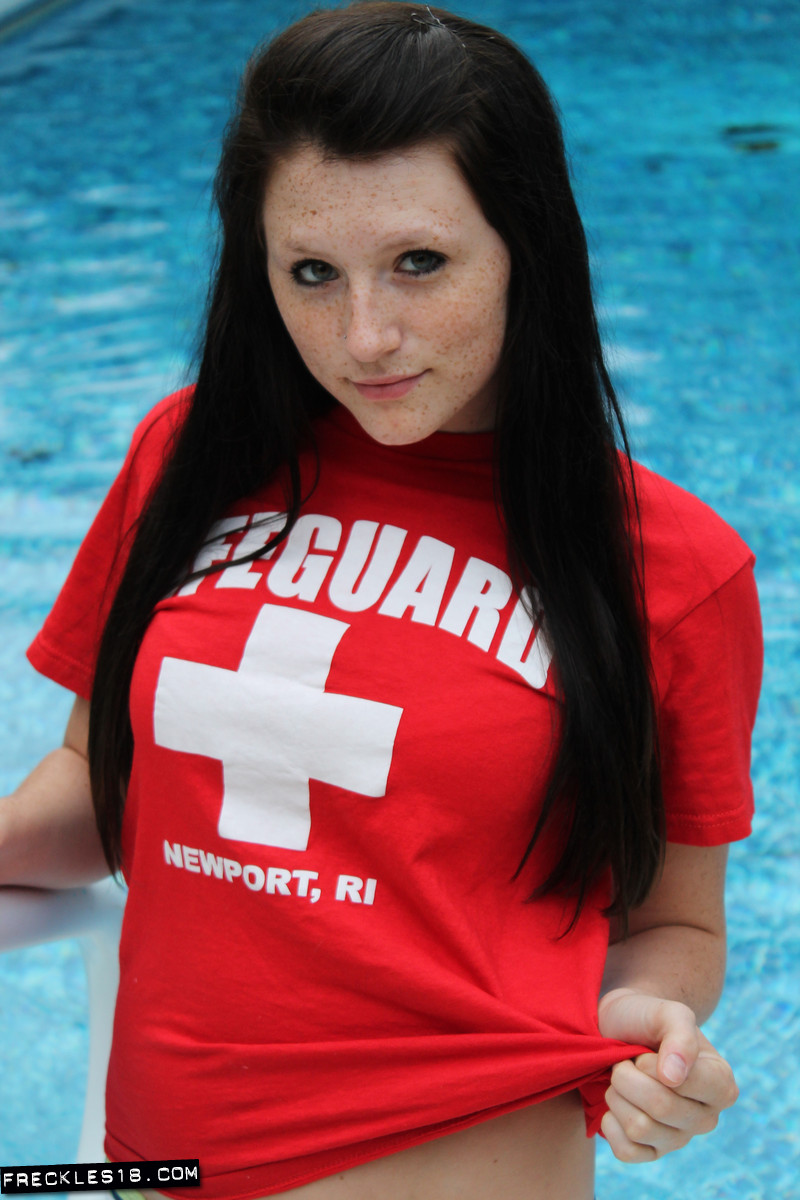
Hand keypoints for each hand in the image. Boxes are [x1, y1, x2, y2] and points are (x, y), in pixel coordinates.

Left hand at [598, 987, 738, 1161]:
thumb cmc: (647, 1018)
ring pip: (639, 1129)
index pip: (686, 1086)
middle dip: (628, 1077)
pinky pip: (626, 1151)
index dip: (652, 1065)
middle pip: (660, 1108)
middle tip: (626, 1062)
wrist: (618, 1028)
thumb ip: (680, 1035)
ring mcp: (679, 1139)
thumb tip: (674, 1078)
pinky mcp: (652, 1153)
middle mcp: (707, 1118)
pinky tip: (616, 1103)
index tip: (645, 1052)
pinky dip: (610, 1123)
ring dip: (617, 1096)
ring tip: (622, 1079)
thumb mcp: (667, 1011)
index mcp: (721, 1084)